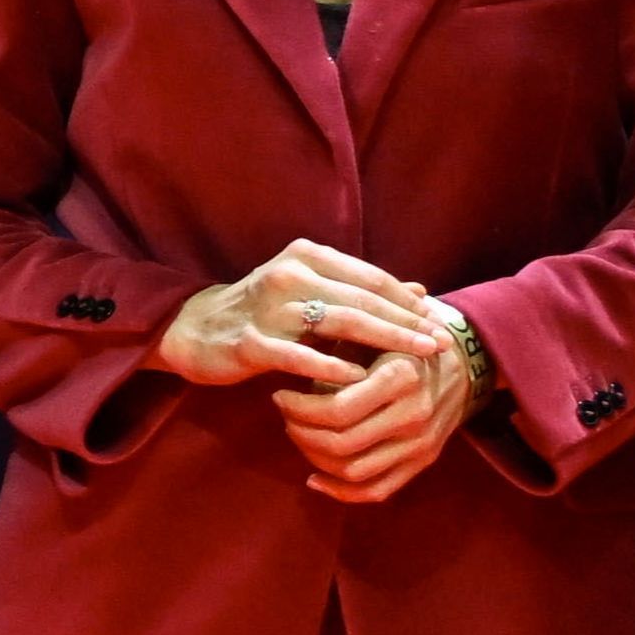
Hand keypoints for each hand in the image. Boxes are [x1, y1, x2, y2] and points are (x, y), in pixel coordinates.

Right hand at [154, 235, 432, 386]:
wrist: (194, 329)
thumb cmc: (262, 312)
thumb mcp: (311, 290)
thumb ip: (360, 289)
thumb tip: (419, 290)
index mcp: (307, 255)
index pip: (370, 277)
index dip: (407, 301)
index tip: (439, 322)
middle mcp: (289, 273)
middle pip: (361, 299)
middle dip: (407, 323)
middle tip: (440, 343)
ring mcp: (268, 307)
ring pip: (338, 322)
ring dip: (384, 341)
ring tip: (416, 360)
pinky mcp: (249, 341)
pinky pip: (297, 355)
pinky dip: (330, 367)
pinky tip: (358, 380)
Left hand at [271, 296, 486, 502]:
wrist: (462, 362)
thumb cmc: (402, 341)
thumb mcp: (373, 333)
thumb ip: (337, 352)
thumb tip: (286, 362)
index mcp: (402, 376)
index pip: (338, 409)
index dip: (299, 408)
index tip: (280, 395)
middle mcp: (415, 414)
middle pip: (342, 444)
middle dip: (301, 432)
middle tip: (285, 415)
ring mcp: (421, 443)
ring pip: (354, 471)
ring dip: (315, 459)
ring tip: (299, 435)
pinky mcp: (423, 462)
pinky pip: (377, 490)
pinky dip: (340, 491)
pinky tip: (314, 477)